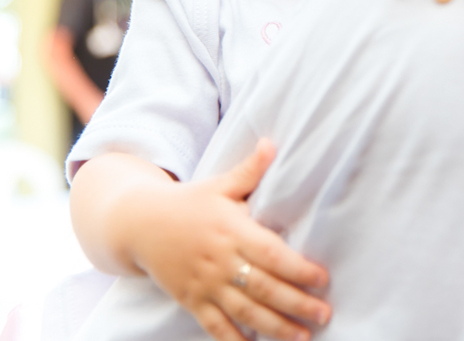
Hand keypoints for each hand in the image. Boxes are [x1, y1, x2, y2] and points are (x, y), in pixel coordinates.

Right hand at [130, 140, 330, 340]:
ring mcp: (204, 284)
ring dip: (275, 328)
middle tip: (325, 314)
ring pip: (244, 312)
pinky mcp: (191, 301)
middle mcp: (220, 261)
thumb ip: (250, 170)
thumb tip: (272, 143)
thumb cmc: (190, 202)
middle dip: (296, 304)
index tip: (323, 279)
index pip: (271, 254)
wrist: (139, 224)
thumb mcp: (220, 184)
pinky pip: (214, 326)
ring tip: (303, 337)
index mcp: (233, 230)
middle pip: (264, 287)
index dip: (297, 268)